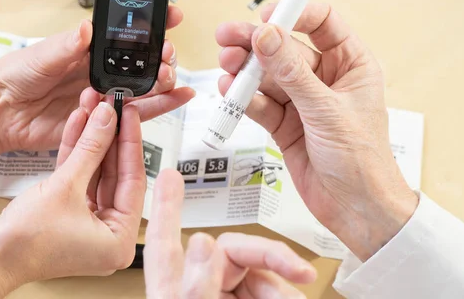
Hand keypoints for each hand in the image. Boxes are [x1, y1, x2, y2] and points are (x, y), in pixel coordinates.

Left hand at [0, 6, 192, 151]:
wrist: (3, 113)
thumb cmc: (17, 76)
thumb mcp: (41, 55)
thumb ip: (66, 46)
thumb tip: (87, 28)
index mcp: (90, 49)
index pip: (127, 32)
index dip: (152, 22)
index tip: (172, 15)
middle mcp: (103, 70)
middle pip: (144, 60)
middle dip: (162, 54)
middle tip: (166, 53)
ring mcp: (107, 95)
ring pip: (147, 86)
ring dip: (164, 79)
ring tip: (171, 75)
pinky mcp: (107, 121)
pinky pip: (139, 113)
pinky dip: (162, 105)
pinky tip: (180, 96)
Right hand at [0, 90, 147, 297]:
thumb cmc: (25, 241)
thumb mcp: (66, 186)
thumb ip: (91, 149)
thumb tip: (108, 120)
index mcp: (119, 240)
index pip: (134, 180)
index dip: (131, 142)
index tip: (130, 115)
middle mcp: (109, 235)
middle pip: (115, 175)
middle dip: (110, 138)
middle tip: (113, 109)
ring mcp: (88, 225)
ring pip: (96, 173)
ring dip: (91, 142)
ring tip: (94, 110)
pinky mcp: (69, 215)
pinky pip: (79, 179)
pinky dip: (77, 155)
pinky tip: (78, 124)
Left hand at [144, 169, 316, 297]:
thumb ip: (197, 284)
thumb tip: (203, 242)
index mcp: (173, 288)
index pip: (164, 239)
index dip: (167, 205)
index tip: (169, 176)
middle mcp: (198, 286)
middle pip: (236, 251)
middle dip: (272, 256)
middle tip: (298, 268)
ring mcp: (221, 295)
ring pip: (259, 273)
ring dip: (283, 281)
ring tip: (297, 296)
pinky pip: (269, 291)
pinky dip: (285, 294)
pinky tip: (295, 296)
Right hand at [216, 3, 418, 260]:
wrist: (355, 209)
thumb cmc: (363, 161)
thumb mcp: (327, 110)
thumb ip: (292, 73)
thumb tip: (267, 36)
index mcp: (350, 65)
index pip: (322, 23)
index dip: (294, 13)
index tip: (267, 15)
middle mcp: (324, 79)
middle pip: (284, 48)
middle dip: (256, 42)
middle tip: (229, 36)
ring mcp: (301, 101)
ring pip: (267, 75)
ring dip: (245, 70)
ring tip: (227, 65)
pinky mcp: (283, 123)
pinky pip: (258, 102)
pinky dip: (243, 97)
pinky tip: (230, 91)